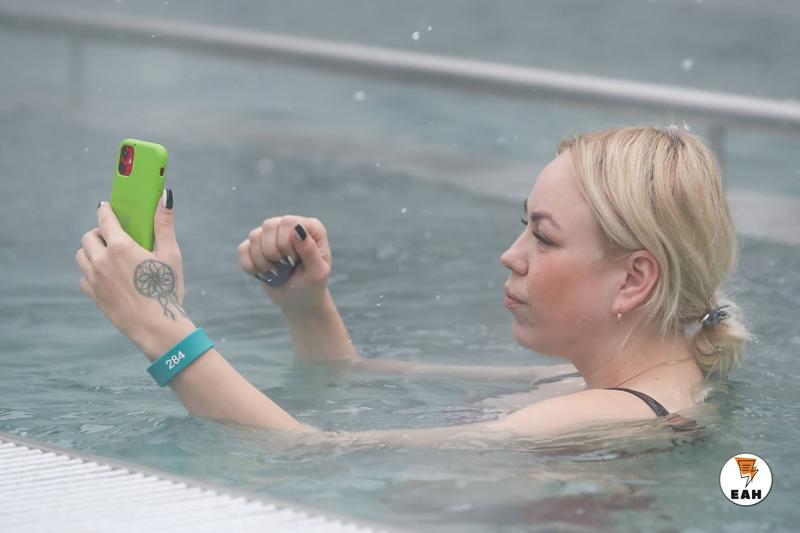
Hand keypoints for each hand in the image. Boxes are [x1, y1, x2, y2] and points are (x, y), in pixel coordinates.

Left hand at [76, 193, 185, 346]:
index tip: (105, 206)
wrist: (157, 326)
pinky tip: (106, 276)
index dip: (105, 211)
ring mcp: (95, 279)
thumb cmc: (167, 289)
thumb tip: (165, 197)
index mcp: (121, 246)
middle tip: (111, 235)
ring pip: (82, 256)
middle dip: (98, 232)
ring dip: (92, 251)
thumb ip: (164, 224)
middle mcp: (102, 260)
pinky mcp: (94, 295)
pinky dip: (91, 273)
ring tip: (107, 255)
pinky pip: (83, 277)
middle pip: (89, 237)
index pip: (105, 220)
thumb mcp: (171, 255)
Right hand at [238, 215, 331, 312]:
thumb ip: (310, 250)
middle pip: (269, 225)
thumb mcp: (317, 272)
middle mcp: (290, 226)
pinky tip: (263, 274)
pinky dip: (251, 266)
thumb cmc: (312, 286)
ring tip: (275, 272)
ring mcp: (272, 234)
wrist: (299, 301)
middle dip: (273, 252)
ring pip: (254, 236)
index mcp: (311, 228)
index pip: (289, 222)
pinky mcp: (255, 246)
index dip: (286, 243)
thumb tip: (297, 228)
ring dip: (262, 261)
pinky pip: (243, 249)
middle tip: (284, 267)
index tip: (295, 260)